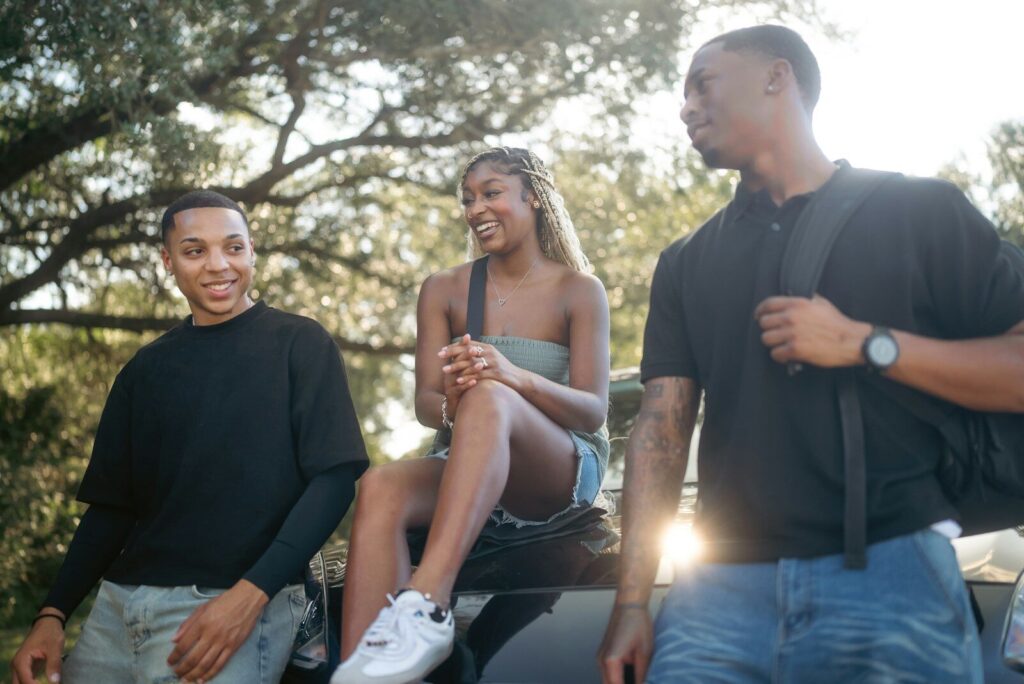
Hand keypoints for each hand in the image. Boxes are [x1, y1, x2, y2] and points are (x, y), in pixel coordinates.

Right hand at [10, 613, 64, 683]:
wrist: (48, 623)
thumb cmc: (50, 633)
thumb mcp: (55, 647)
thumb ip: (54, 664)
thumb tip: (54, 681)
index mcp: (21, 661)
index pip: (26, 681)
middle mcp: (16, 666)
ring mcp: (19, 667)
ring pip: (20, 683)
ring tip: (46, 683)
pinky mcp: (25, 668)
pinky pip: (25, 680)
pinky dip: (33, 683)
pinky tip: (44, 682)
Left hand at [167, 580, 268, 682]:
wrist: (248, 598)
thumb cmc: (224, 601)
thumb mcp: (203, 607)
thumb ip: (187, 624)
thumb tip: (174, 640)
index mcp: (202, 623)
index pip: (183, 645)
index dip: (174, 656)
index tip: (170, 662)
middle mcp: (211, 634)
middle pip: (193, 658)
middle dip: (182, 669)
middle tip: (176, 674)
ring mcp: (223, 642)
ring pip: (205, 664)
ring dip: (193, 675)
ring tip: (186, 681)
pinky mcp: (234, 646)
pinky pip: (220, 664)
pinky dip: (210, 674)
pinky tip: (202, 679)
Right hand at [438, 334, 477, 416]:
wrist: (453, 406)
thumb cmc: (461, 387)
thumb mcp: (463, 372)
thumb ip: (466, 358)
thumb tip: (470, 339)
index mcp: (452, 367)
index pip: (456, 354)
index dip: (463, 347)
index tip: (471, 339)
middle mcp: (449, 374)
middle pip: (457, 362)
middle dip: (466, 355)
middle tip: (475, 350)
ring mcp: (450, 384)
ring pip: (460, 375)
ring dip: (470, 369)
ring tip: (480, 365)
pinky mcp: (452, 395)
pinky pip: (459, 389)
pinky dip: (467, 385)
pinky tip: (475, 382)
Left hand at [442, 337, 521, 391]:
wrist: (519, 379)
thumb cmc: (503, 370)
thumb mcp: (492, 358)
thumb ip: (480, 353)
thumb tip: (466, 350)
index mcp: (488, 347)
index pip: (467, 344)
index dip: (454, 346)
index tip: (441, 349)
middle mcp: (490, 352)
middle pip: (467, 351)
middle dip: (452, 353)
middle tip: (439, 356)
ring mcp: (493, 362)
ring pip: (471, 363)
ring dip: (456, 366)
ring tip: (444, 370)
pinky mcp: (495, 373)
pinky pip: (478, 375)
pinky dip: (467, 377)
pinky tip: (458, 381)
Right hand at [597, 604, 653, 683]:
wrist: (629, 604)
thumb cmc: (637, 622)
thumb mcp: (644, 652)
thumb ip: (642, 674)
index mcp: (611, 660)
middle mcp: (602, 660)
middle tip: (638, 683)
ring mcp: (601, 656)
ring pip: (607, 680)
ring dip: (619, 682)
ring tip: (636, 679)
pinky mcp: (605, 652)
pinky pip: (608, 672)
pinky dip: (617, 677)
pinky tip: (631, 675)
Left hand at [754, 295, 870, 367]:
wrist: (851, 340)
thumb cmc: (837, 323)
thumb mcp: (820, 303)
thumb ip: (804, 299)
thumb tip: (790, 298)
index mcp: (797, 304)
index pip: (768, 304)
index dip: (760, 311)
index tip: (758, 317)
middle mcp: (792, 317)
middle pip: (764, 323)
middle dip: (769, 329)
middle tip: (776, 334)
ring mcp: (792, 334)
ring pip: (766, 339)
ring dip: (773, 343)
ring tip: (782, 344)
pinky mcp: (795, 350)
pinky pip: (775, 354)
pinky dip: (779, 356)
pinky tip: (786, 355)